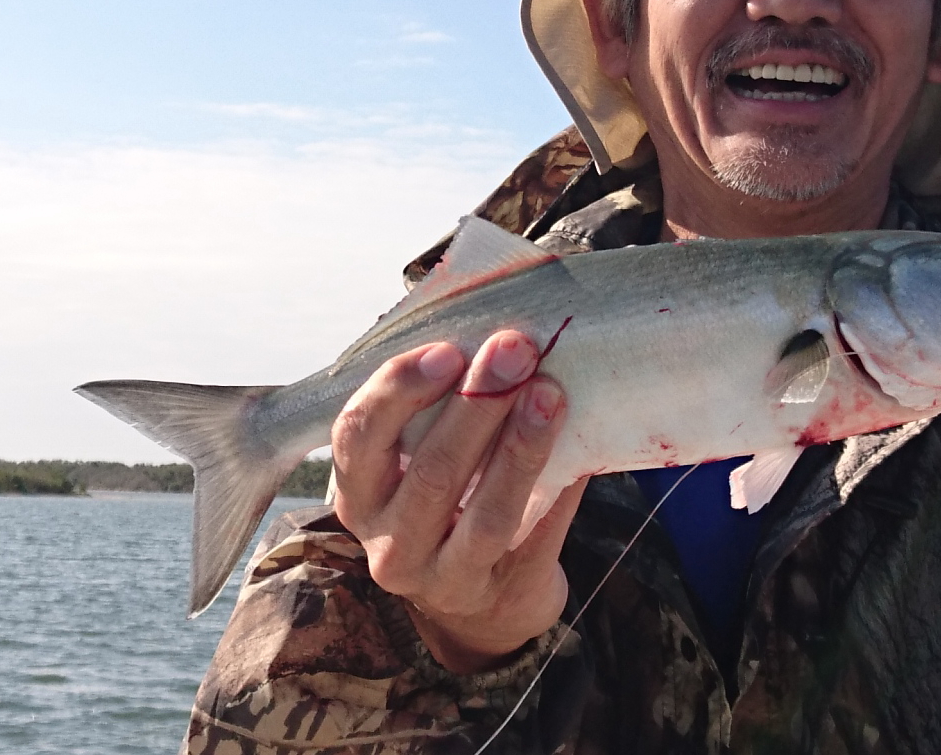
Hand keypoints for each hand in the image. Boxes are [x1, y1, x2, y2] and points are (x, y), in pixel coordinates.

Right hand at [330, 332, 588, 673]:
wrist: (487, 604)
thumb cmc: (453, 507)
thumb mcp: (421, 463)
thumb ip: (440, 408)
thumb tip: (498, 335)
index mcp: (359, 494)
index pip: (358, 437)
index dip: (399, 390)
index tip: (447, 350)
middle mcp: (389, 542)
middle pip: (431, 472)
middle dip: (477, 404)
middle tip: (516, 350)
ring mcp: (442, 578)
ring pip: (485, 513)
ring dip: (521, 447)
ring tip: (550, 393)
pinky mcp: (500, 594)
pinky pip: (535, 538)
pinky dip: (560, 491)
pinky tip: (583, 451)